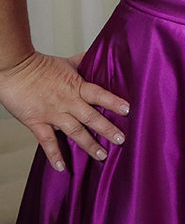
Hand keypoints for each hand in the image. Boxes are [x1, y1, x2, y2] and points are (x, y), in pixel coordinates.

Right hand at [0, 51, 130, 171]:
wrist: (16, 69)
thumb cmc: (40, 65)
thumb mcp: (67, 62)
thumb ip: (83, 63)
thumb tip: (98, 56)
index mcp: (77, 86)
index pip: (100, 95)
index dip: (114, 102)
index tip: (129, 111)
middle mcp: (68, 102)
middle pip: (91, 117)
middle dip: (107, 129)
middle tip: (121, 140)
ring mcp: (53, 114)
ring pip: (74, 131)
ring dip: (88, 144)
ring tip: (102, 155)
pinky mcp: (37, 123)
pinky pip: (47, 141)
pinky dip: (54, 154)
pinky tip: (62, 167)